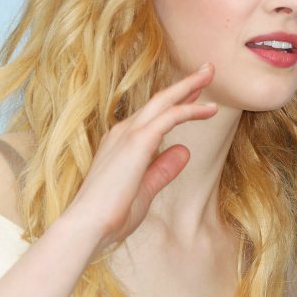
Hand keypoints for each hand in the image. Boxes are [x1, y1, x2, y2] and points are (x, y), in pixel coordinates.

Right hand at [63, 64, 217, 254]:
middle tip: (207, 69)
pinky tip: (209, 110)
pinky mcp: (138, 141)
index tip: (194, 93)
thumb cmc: (110, 215)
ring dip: (189, 86)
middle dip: (184, 83)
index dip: (176, 101)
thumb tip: (184, 151)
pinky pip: (170, 117)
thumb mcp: (144, 190)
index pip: (153, 114)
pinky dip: (191, 109)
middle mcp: (122, 132)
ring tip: (210, 73)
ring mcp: (128, 134)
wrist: (86, 227)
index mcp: (121, 143)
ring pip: (165, 101)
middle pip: (159, 100)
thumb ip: (162, 170)